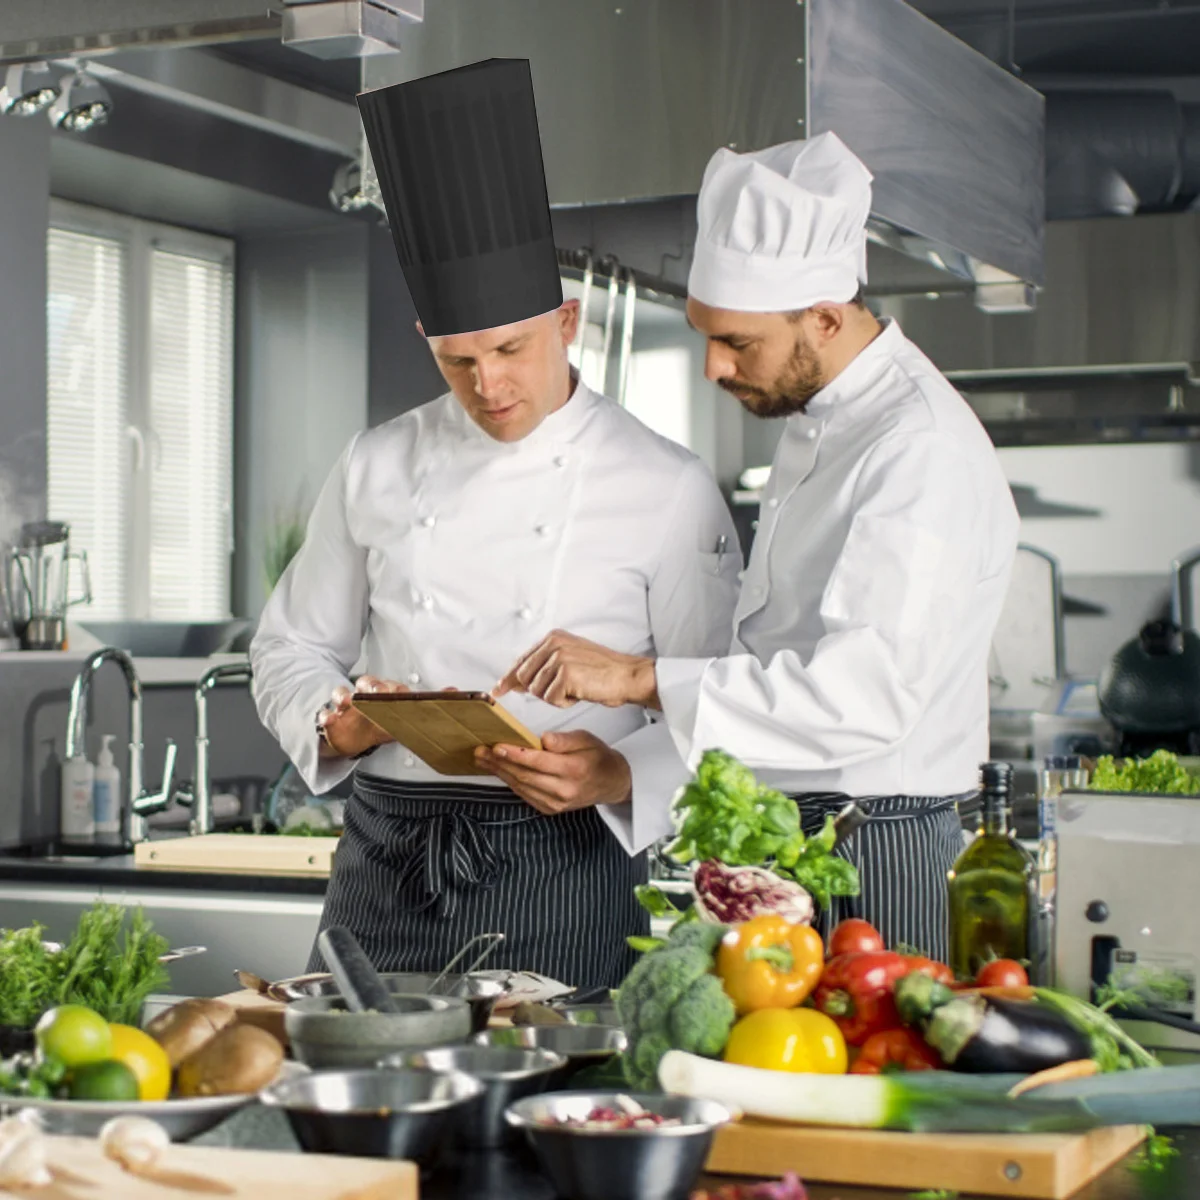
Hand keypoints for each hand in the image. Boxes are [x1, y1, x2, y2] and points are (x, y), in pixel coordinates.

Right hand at [318, 674, 405, 758]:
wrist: (354, 742)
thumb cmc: (376, 727)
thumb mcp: (393, 727)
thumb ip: (407, 723)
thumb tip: (425, 718)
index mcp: (380, 696)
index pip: (389, 686)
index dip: (394, 688)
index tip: (400, 694)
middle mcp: (362, 696)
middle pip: (365, 683)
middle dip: (371, 685)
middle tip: (378, 691)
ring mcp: (345, 707)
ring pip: (342, 693)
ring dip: (344, 695)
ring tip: (347, 701)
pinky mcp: (331, 720)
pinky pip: (325, 715)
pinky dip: (326, 717)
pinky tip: (330, 719)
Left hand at [474, 730, 631, 814]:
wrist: (611, 783)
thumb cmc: (597, 757)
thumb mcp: (586, 739)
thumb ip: (564, 740)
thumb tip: (543, 739)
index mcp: (574, 769)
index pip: (538, 761)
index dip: (515, 754)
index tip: (497, 745)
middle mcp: (564, 790)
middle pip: (525, 775)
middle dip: (500, 762)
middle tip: (481, 751)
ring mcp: (557, 803)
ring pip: (522, 786)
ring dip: (500, 772)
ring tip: (483, 759)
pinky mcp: (551, 809)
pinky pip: (525, 795)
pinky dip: (510, 782)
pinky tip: (499, 771)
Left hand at [495, 630, 659, 709]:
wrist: (628, 676)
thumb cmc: (602, 672)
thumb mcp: (570, 660)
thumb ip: (544, 666)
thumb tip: (516, 681)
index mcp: (553, 637)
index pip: (522, 660)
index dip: (509, 678)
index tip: (498, 690)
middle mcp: (553, 643)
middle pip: (525, 678)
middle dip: (540, 691)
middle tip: (566, 689)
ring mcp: (559, 657)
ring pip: (537, 691)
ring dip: (556, 697)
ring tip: (577, 688)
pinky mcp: (565, 674)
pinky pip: (551, 698)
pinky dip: (565, 702)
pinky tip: (581, 692)